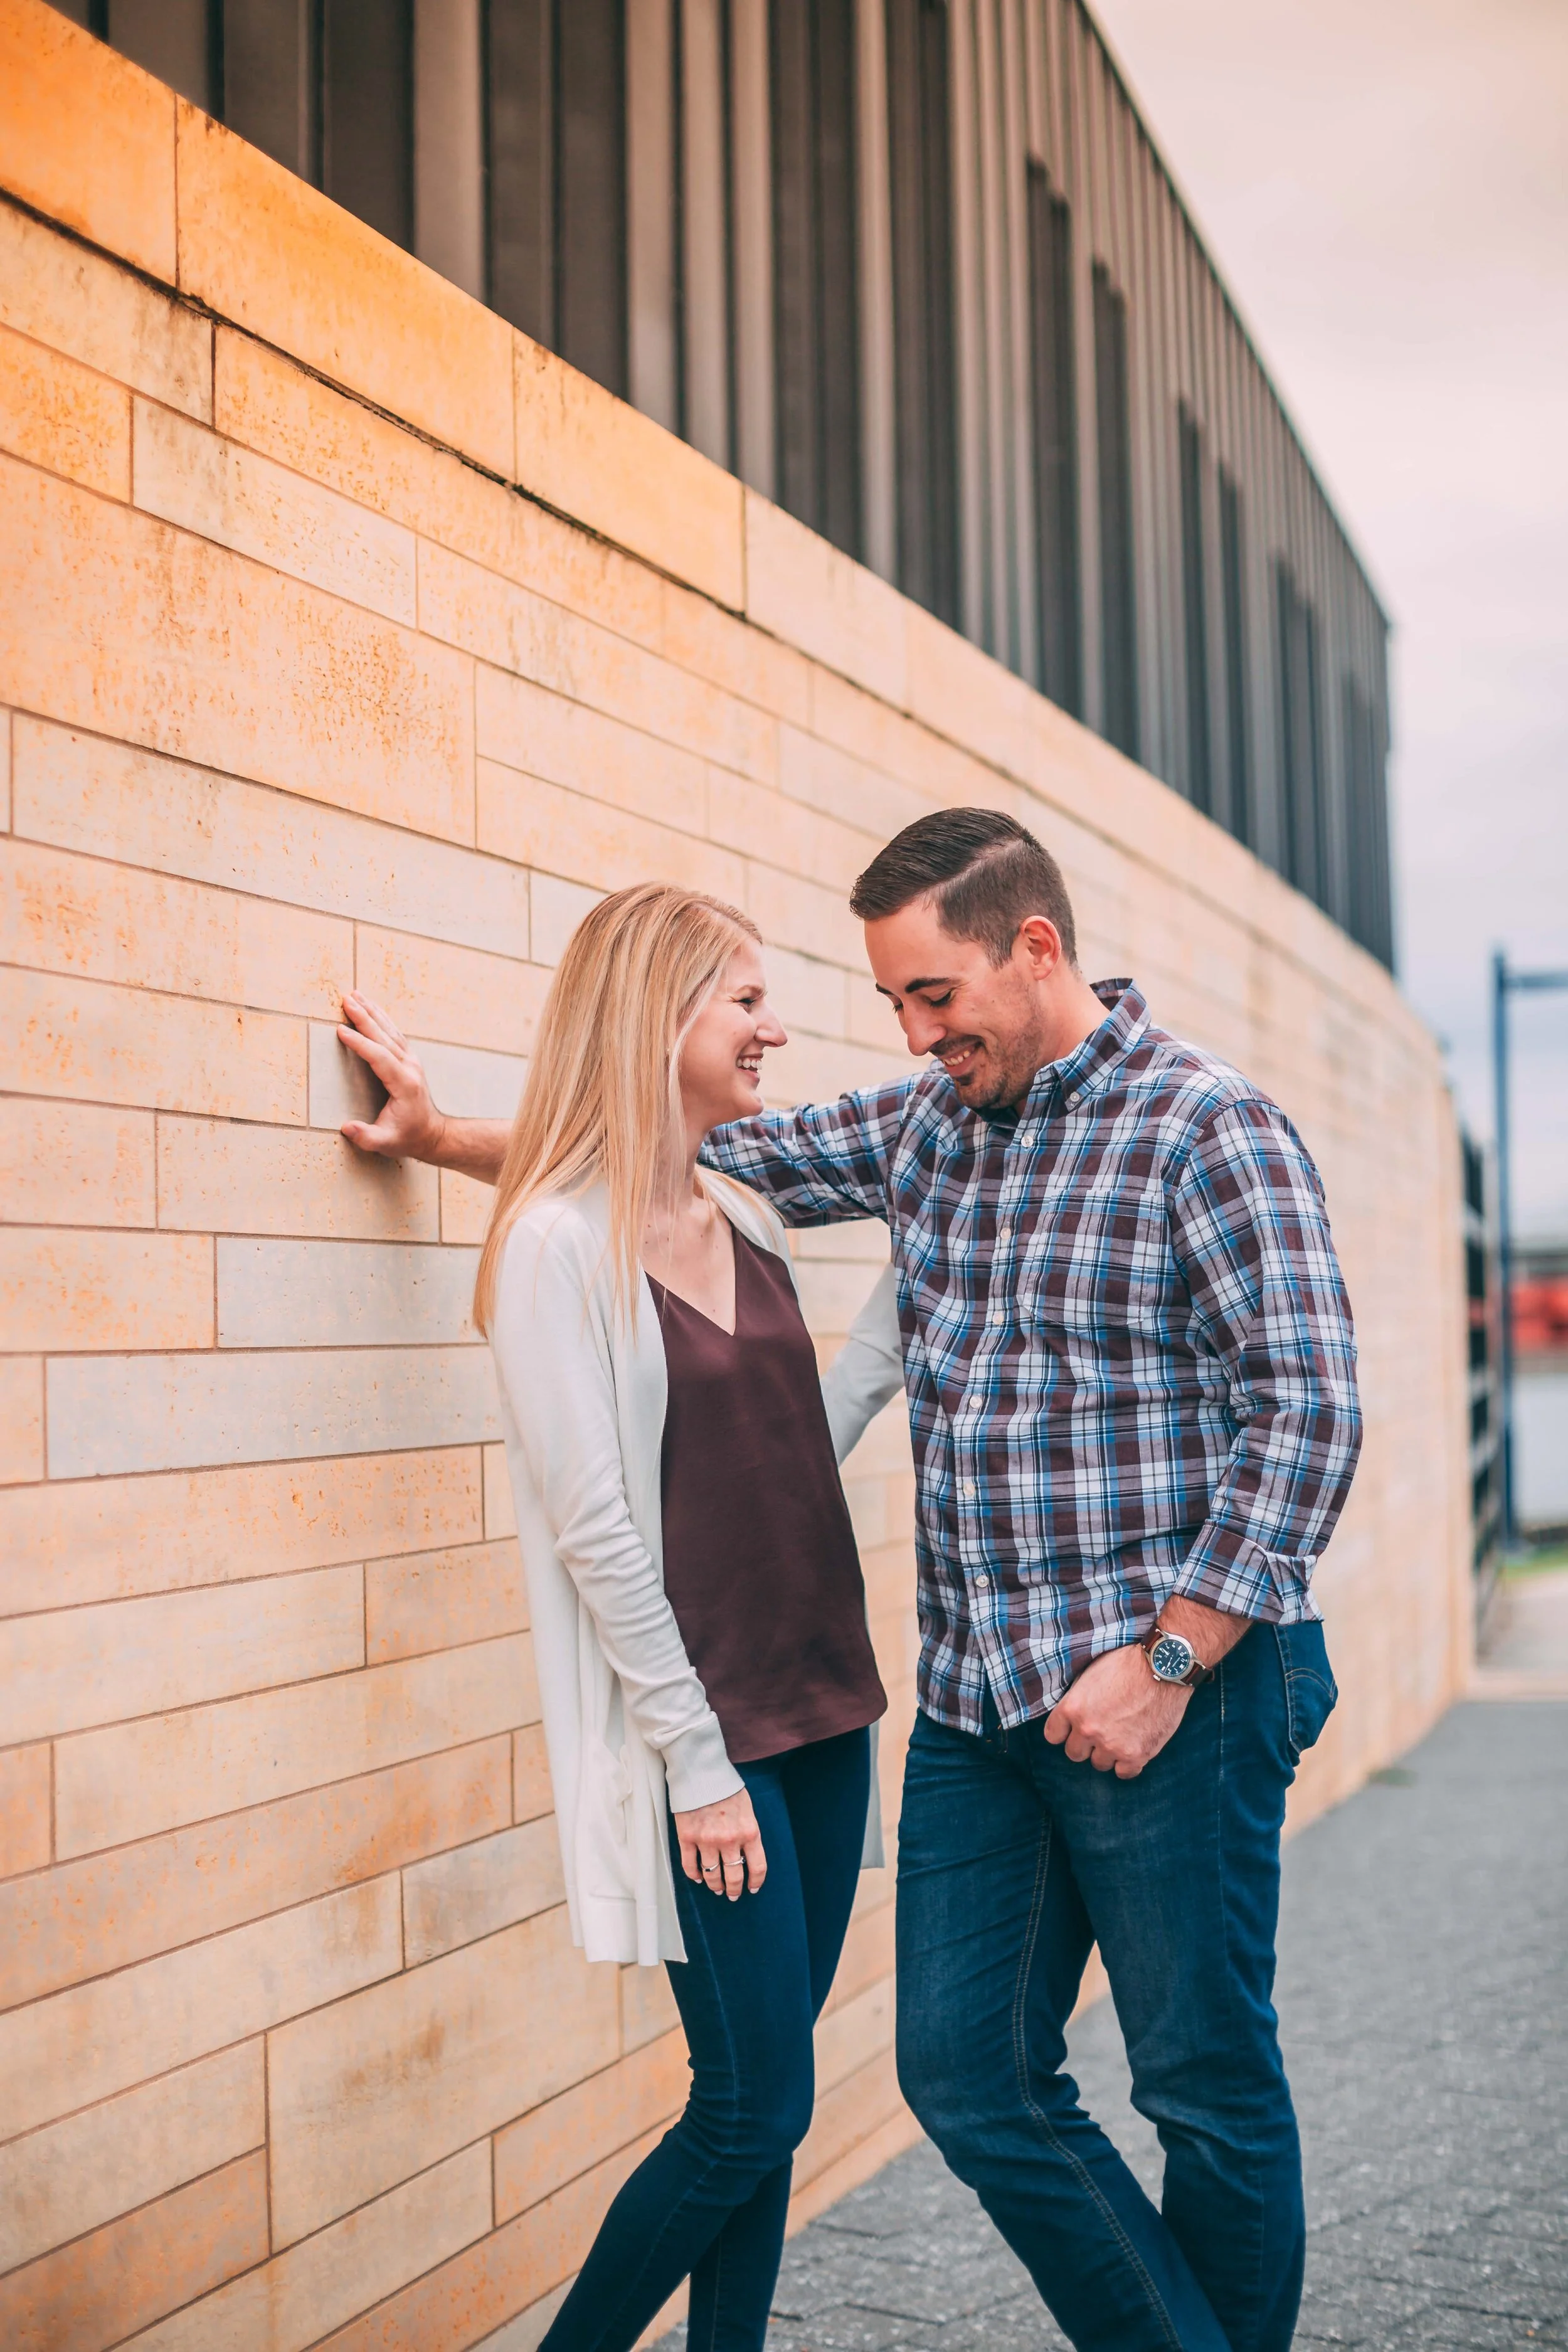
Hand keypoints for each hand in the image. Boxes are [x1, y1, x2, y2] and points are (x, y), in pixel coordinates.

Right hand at [336, 994, 446, 1161]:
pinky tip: (371, 1008)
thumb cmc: (407, 1138)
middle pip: (384, 1037)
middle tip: (346, 999)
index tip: (341, 1030)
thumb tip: (346, 1127)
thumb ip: (366, 1137)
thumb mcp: (386, 1143)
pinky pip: (394, 1034)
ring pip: (390, 1031)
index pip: (379, 1057)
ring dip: (372, 1012)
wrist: (432, 1134)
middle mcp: (410, 1068)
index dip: (360, 1043)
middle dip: (364, 1017)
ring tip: (355, 995)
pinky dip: (381, 1019)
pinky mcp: (410, 1060)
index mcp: (404, 1084)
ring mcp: (412, 1062)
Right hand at [673, 1790, 766, 1899]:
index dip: (756, 1882)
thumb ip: (748, 1831)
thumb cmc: (727, 1787)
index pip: (757, 1867)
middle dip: (734, 1889)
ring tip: (716, 1889)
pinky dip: (694, 1876)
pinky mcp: (687, 1837)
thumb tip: (746, 1853)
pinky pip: (690, 1865)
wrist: (702, 1771)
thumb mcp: (748, 1809)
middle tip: (733, 1895)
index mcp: (749, 1832)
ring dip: (715, 1885)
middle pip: (734, 1876)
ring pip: (712, 1875)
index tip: (752, 1889)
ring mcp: (706, 1841)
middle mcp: (729, 1840)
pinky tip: (698, 1879)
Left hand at [1044, 1644, 1188, 1778]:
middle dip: (1085, 1744)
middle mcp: (1088, 1730)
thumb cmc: (1127, 1663)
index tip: (1074, 1728)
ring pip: (1099, 1764)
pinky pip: (1123, 1773)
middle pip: (1074, 1753)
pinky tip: (1133, 1748)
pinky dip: (1127, 1764)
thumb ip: (1077, 1699)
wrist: (1163, 1666)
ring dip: (1107, 1753)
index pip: (1053, 1735)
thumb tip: (1070, 1714)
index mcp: (1073, 1708)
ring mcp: (1112, 1745)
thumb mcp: (1090, 1674)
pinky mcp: (1137, 1755)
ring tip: (1120, 1736)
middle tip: (1101, 1731)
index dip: (1064, 1731)